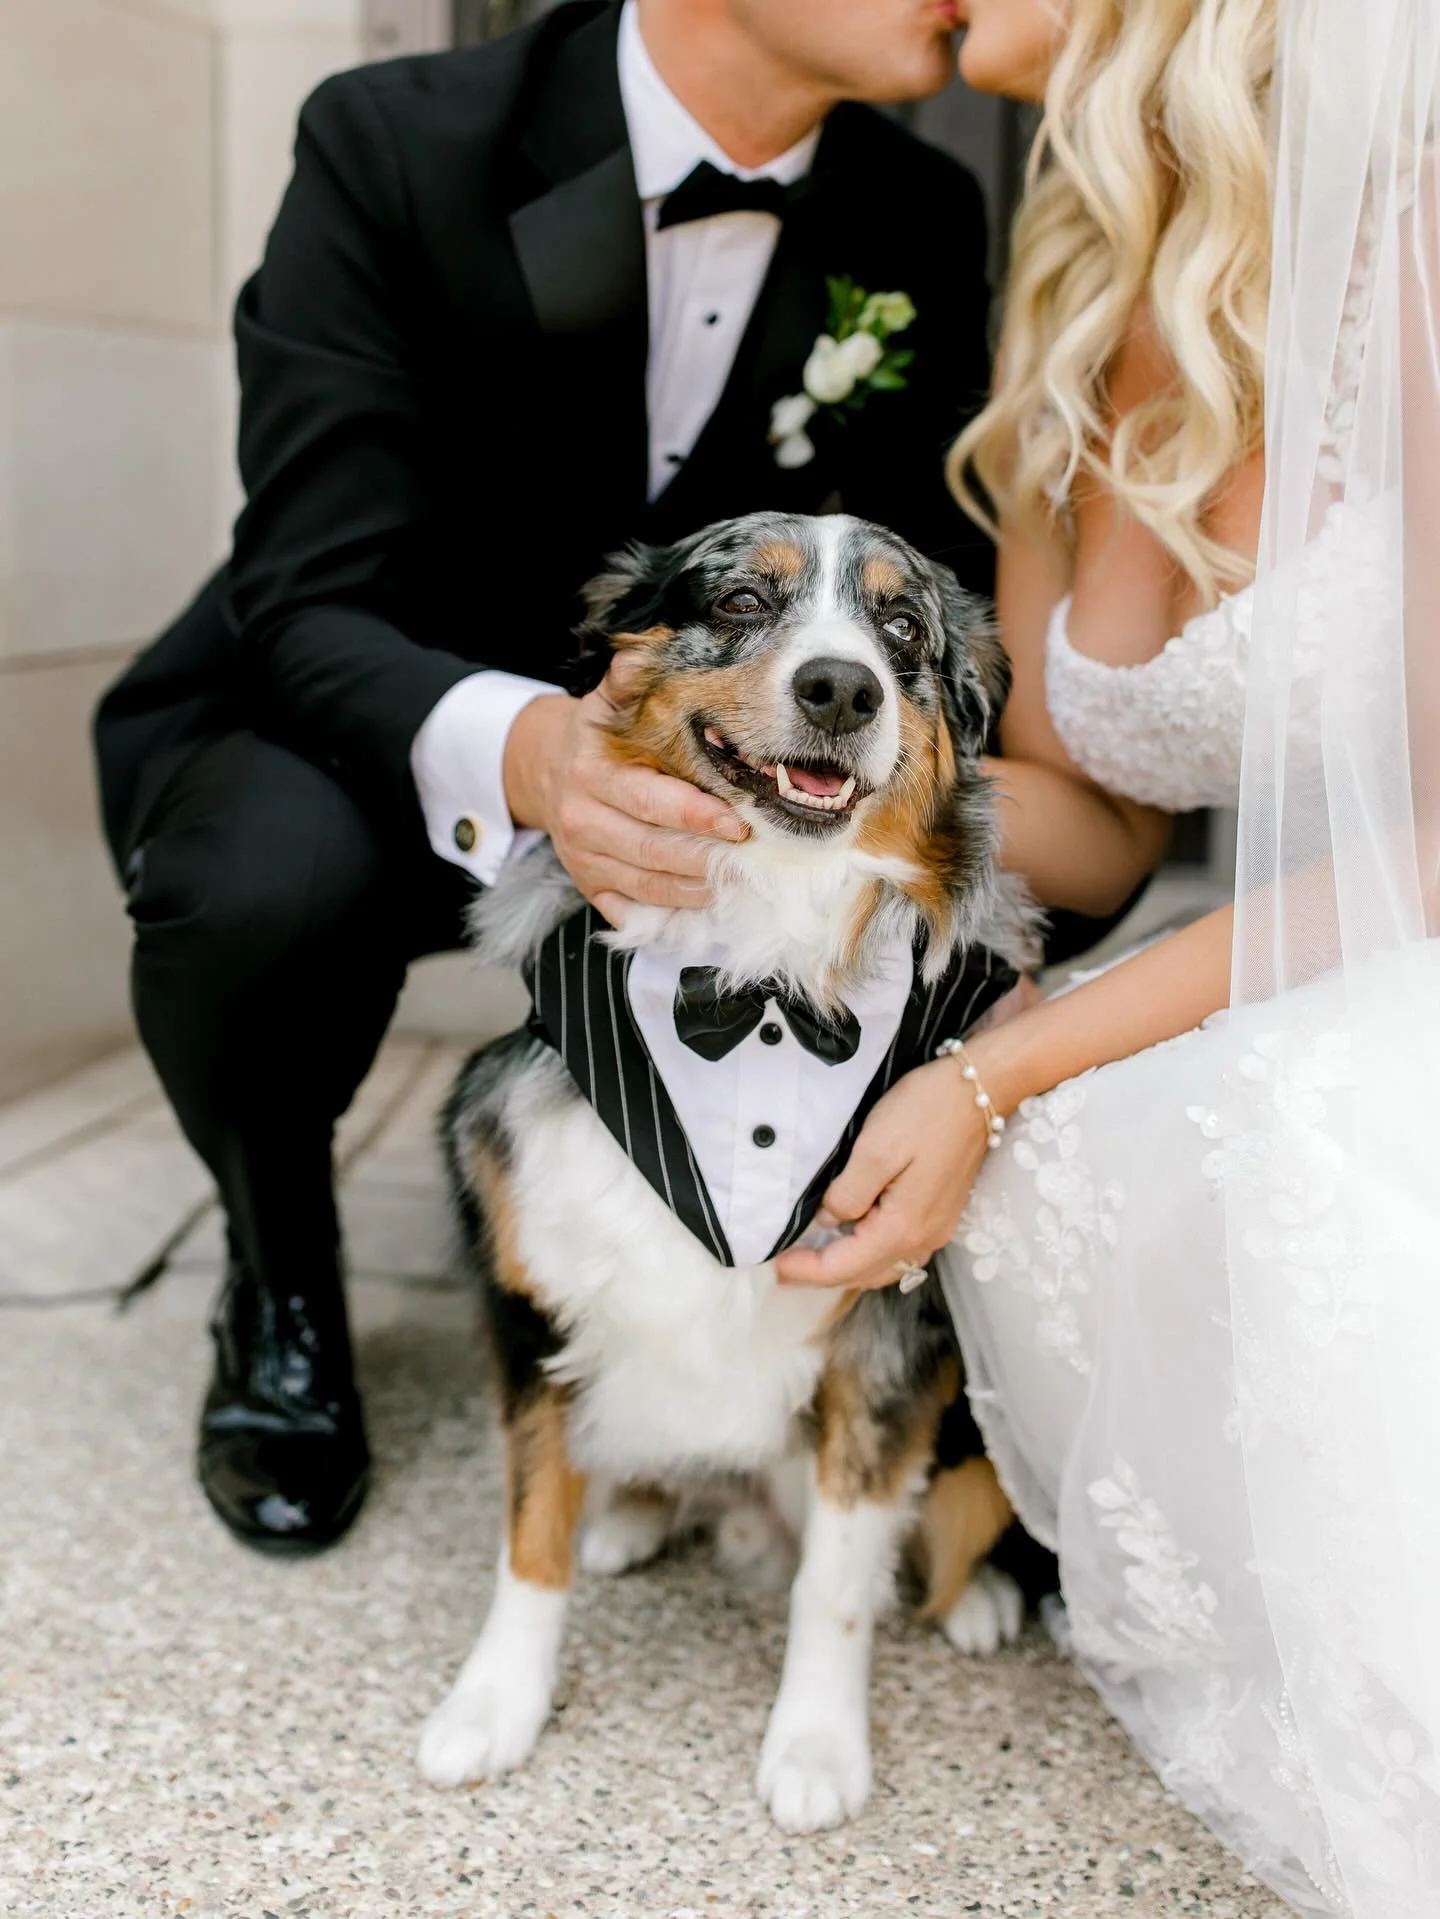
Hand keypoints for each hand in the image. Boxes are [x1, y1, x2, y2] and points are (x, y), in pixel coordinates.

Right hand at [503, 658, 746, 924]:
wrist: (544, 771)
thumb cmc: (597, 738)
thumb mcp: (607, 700)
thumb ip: (631, 678)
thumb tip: (656, 642)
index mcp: (592, 773)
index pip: (649, 801)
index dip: (696, 816)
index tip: (739, 822)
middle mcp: (582, 820)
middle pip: (651, 850)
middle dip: (705, 858)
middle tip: (750, 859)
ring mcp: (583, 860)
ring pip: (647, 886)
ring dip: (697, 890)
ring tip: (739, 884)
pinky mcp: (589, 887)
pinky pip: (632, 910)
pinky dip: (669, 916)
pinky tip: (706, 909)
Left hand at [774, 1056, 991, 1290]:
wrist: (978, 1091)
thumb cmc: (927, 1112)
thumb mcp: (874, 1149)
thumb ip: (847, 1194)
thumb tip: (830, 1220)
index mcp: (903, 1226)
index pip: (844, 1266)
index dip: (807, 1271)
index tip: (777, 1268)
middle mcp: (923, 1237)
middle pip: (864, 1275)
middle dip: (823, 1276)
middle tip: (786, 1268)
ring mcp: (935, 1227)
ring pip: (883, 1267)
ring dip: (847, 1268)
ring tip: (812, 1257)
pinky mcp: (939, 1213)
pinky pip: (900, 1250)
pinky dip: (870, 1253)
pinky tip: (853, 1237)